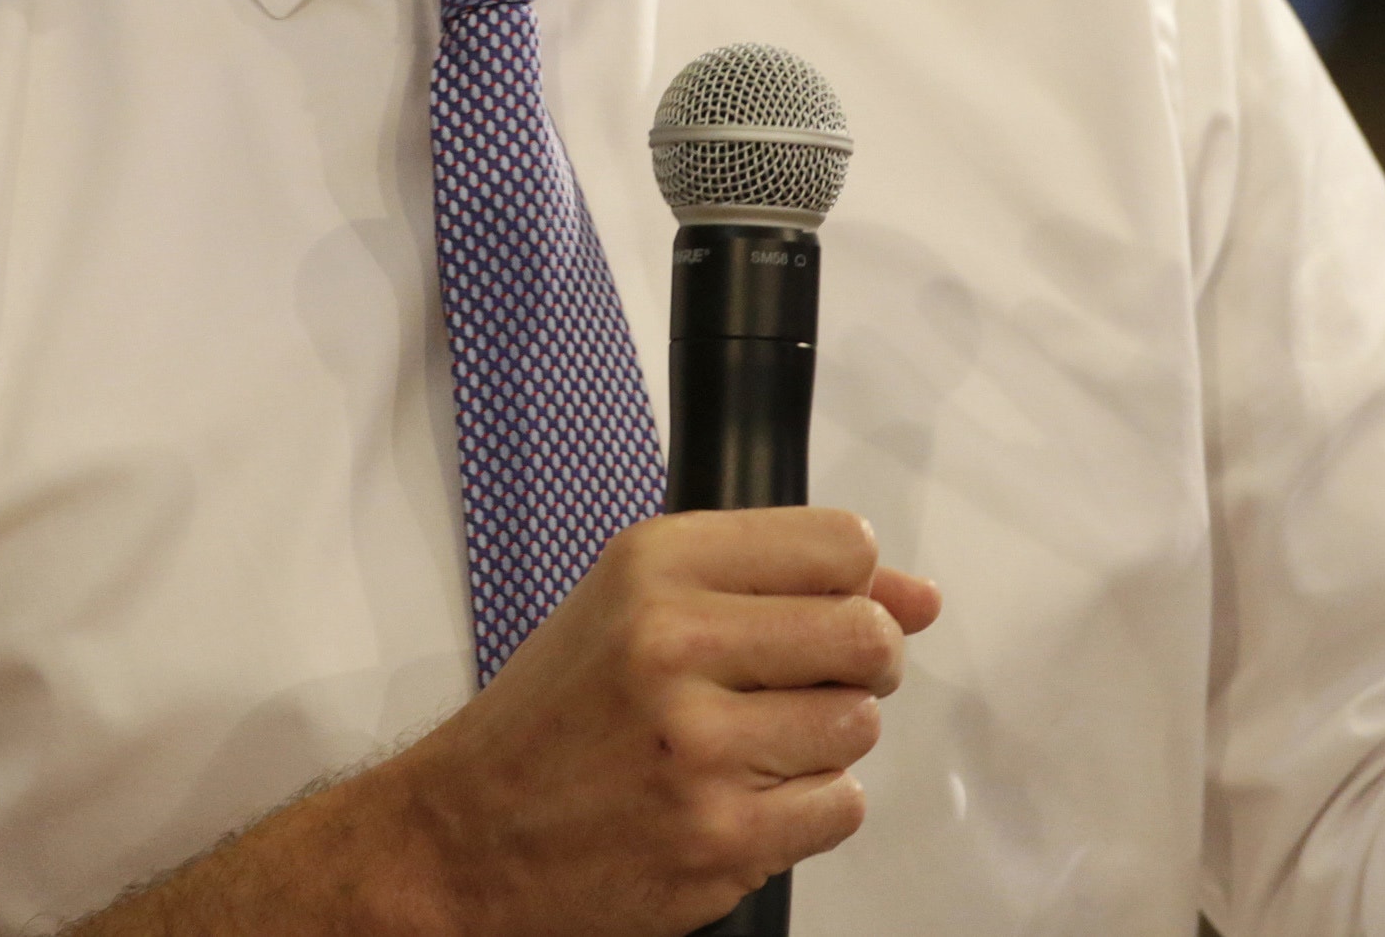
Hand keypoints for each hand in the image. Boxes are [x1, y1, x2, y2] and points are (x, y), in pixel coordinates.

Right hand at [369, 508, 940, 935]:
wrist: (464, 837)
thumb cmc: (557, 718)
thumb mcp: (641, 608)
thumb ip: (781, 585)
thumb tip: (920, 597)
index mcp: (656, 566)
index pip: (841, 545)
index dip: (854, 585)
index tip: (821, 614)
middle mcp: (675, 642)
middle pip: (868, 635)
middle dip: (861, 666)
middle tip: (807, 685)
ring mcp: (699, 747)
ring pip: (860, 726)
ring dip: (826, 744)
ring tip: (754, 749)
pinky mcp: (719, 839)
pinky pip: (841, 808)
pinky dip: (809, 812)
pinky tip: (744, 801)